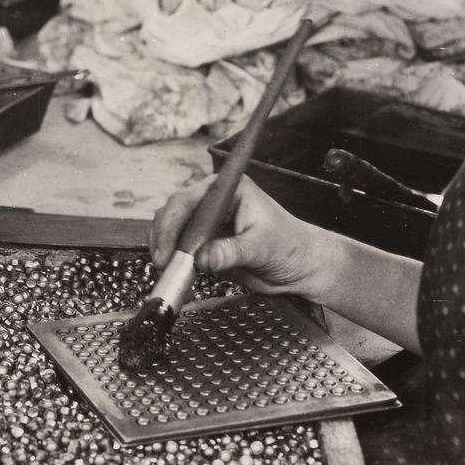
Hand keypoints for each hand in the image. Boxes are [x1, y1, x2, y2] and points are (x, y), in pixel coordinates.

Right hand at [149, 175, 332, 298]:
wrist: (299, 267)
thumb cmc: (290, 246)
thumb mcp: (262, 247)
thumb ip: (231, 252)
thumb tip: (202, 259)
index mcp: (229, 190)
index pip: (190, 199)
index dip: (173, 222)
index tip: (168, 248)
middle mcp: (214, 201)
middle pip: (174, 212)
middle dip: (164, 238)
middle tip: (164, 264)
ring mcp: (207, 222)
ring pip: (171, 230)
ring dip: (165, 250)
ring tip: (169, 271)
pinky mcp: (204, 243)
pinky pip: (179, 249)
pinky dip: (173, 262)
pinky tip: (175, 274)